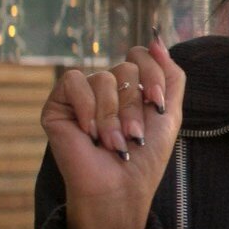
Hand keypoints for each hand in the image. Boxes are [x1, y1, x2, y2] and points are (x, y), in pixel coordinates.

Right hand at [43, 33, 186, 228]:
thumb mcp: (170, 114)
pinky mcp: (58, 105)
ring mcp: (81, 95)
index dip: (152, 78)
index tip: (158, 107)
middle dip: (134, 107)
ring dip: (113, 116)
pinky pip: (75, 81)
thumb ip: (171, 76)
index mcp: (129, 87)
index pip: (140, 56)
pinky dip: (88, 107)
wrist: (119, 188)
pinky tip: (89, 133)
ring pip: (103, 78)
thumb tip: (156, 40)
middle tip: (133, 137)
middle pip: (125, 69)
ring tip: (113, 143)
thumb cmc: (144, 158)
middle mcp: (105, 88)